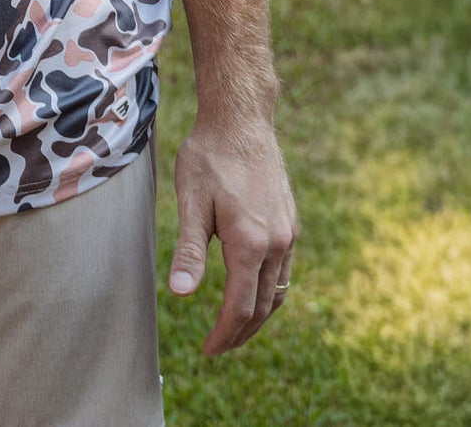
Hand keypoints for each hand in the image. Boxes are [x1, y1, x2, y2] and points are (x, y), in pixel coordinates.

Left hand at [168, 116, 297, 354]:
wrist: (242, 119)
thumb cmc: (209, 156)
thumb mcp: (191, 200)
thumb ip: (189, 250)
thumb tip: (180, 294)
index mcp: (251, 243)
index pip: (240, 307)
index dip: (223, 334)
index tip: (207, 350)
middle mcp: (277, 243)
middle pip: (263, 307)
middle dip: (240, 332)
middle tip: (219, 348)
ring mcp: (289, 233)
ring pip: (278, 292)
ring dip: (258, 316)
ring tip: (235, 328)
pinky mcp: (291, 222)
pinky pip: (284, 271)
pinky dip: (270, 292)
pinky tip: (253, 291)